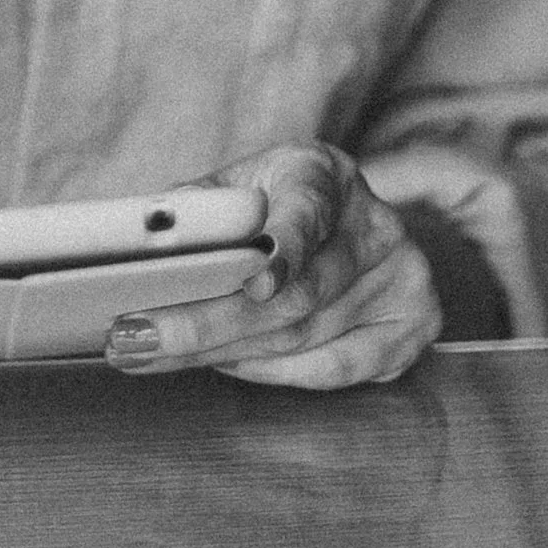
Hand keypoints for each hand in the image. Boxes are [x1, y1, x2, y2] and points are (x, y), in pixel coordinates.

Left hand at [104, 145, 440, 391]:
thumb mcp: (241, 184)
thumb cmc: (276, 203)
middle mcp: (376, 225)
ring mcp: (404, 277)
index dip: (286, 249)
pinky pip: (335, 368)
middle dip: (205, 324)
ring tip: (149, 354)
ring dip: (222, 353)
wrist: (349, 222)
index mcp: (326, 174)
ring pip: (303, 337)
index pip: (308, 211)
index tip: (257, 282)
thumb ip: (199, 209)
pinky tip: (225, 366)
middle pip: (293, 295)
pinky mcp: (414, 326)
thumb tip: (136, 240)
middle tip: (134, 337)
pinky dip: (275, 373)